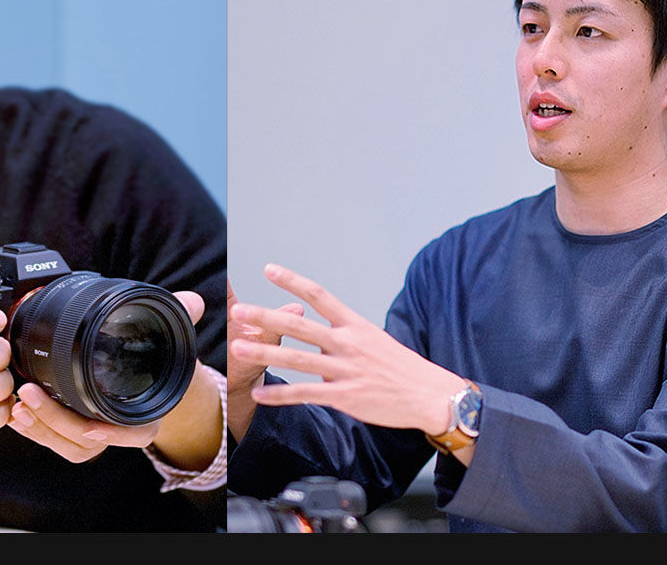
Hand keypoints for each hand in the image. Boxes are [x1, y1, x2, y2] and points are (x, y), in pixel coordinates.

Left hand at [8, 290, 220, 469]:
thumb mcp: (171, 335)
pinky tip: (15, 412)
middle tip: (29, 395)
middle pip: (89, 442)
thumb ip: (182, 316)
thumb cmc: (156, 358)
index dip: (115, 434)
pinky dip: (33, 429)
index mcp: (147, 414)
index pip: (135, 434)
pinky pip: (54, 442)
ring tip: (19, 404)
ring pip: (68, 446)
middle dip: (56, 424)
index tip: (92, 426)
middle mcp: (121, 430)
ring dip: (40, 428)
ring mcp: (97, 433)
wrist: (148, 372)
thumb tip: (193, 301)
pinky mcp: (74, 430)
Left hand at [229, 264, 464, 436]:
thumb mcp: (374, 342)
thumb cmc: (401, 368)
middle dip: (266, 317)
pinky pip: (305, 394)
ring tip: (237, 349)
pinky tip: (259, 396)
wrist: (429, 394)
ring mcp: (345, 369)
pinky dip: (280, 396)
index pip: (319, 295)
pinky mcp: (345, 396)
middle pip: (299, 325)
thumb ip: (344, 340)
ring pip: (296, 360)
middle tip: (239, 311)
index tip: (268, 269)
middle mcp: (347, 343)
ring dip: (264, 354)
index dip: (292, 281)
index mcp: (354, 325)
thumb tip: (322, 346)